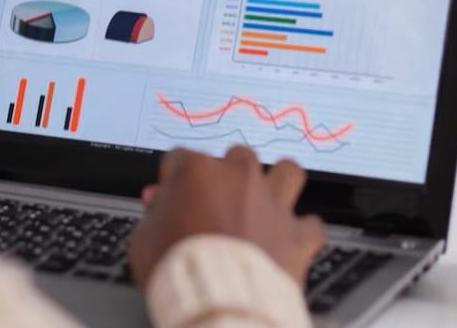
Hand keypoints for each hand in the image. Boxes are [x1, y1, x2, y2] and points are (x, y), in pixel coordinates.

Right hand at [128, 147, 322, 287]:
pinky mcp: (297, 234)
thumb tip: (158, 204)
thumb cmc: (178, 270)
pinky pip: (311, 224)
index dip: (172, 181)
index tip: (170, 198)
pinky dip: (302, 231)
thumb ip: (153, 214)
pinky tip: (292, 240)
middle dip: (227, 174)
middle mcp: (239, 178)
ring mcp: (272, 203)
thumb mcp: (144, 239)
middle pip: (236, 156)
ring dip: (278, 182)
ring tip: (267, 198)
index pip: (180, 158)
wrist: (218, 301)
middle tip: (218, 198)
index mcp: (198, 171)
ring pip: (288, 171)